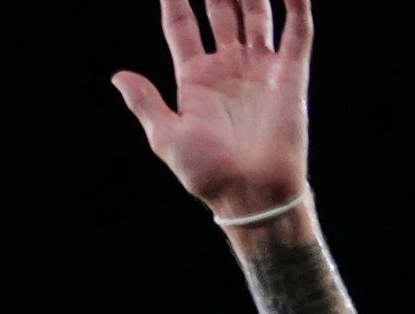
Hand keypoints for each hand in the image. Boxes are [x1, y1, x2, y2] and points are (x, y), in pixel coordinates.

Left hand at [112, 0, 310, 221]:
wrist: (252, 193)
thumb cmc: (206, 172)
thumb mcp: (166, 137)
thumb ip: (145, 102)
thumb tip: (118, 75)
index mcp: (194, 79)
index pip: (181, 27)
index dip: (174, 1)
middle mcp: (228, 66)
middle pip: (220, 11)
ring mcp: (260, 67)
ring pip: (256, 13)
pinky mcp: (290, 75)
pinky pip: (296, 32)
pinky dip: (297, 6)